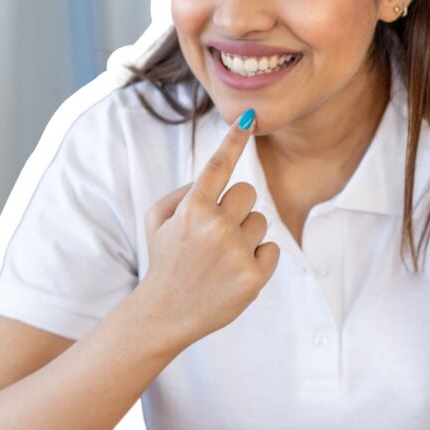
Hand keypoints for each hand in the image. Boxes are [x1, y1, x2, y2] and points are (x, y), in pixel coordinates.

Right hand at [133, 112, 279, 345]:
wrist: (164, 313)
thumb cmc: (165, 260)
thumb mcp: (157, 220)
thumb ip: (185, 192)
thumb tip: (217, 178)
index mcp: (192, 208)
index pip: (218, 165)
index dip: (234, 138)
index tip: (250, 117)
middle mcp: (216, 227)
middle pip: (248, 193)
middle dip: (236, 208)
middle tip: (216, 233)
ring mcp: (236, 252)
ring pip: (261, 222)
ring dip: (247, 235)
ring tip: (222, 258)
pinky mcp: (254, 277)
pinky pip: (272, 249)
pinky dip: (258, 259)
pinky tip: (234, 272)